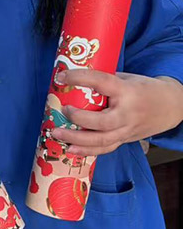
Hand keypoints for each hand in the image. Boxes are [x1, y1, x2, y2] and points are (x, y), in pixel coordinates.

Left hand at [53, 70, 182, 156]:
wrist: (171, 106)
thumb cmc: (144, 89)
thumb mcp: (126, 79)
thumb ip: (103, 82)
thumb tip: (73, 81)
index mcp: (127, 91)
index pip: (101, 82)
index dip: (80, 78)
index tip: (61, 76)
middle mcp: (127, 113)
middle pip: (102, 122)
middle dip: (78, 118)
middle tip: (62, 110)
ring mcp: (127, 129)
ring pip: (102, 140)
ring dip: (77, 139)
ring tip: (57, 133)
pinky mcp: (125, 139)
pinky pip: (106, 148)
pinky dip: (87, 151)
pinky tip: (71, 149)